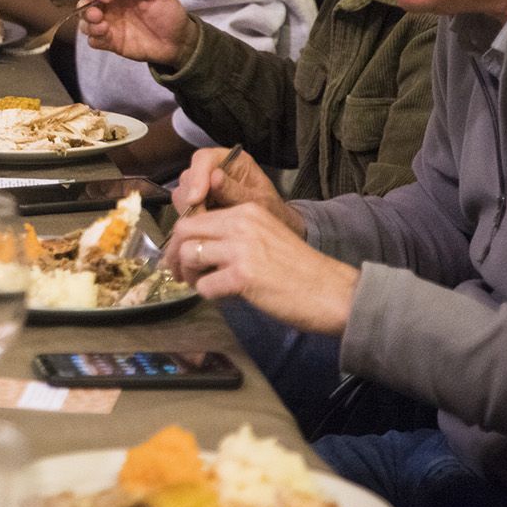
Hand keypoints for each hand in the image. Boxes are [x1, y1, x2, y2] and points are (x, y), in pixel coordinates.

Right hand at [80, 0, 197, 67]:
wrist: (179, 41)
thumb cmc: (171, 14)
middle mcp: (111, 8)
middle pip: (85, 4)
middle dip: (86, 7)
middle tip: (98, 14)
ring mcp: (110, 26)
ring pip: (85, 23)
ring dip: (88, 24)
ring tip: (103, 27)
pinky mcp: (112, 43)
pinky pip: (93, 41)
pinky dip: (94, 38)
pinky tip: (106, 36)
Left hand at [168, 203, 358, 335]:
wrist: (333, 292)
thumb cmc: (300, 270)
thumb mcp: (266, 237)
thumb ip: (234, 235)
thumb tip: (196, 248)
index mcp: (246, 210)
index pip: (195, 217)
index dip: (180, 238)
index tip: (178, 255)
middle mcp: (241, 223)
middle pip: (184, 231)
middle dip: (173, 254)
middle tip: (176, 273)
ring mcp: (242, 249)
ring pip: (189, 255)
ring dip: (189, 275)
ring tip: (200, 285)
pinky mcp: (244, 276)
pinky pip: (206, 285)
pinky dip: (208, 294)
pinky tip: (223, 296)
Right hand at [172, 146, 300, 231]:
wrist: (274, 228)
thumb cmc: (272, 212)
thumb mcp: (259, 202)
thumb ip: (236, 192)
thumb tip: (214, 177)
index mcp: (233, 161)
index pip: (204, 159)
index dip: (197, 177)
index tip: (195, 199)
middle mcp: (215, 169)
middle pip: (189, 177)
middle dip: (191, 200)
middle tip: (201, 220)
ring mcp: (204, 185)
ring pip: (182, 193)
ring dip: (190, 211)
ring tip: (207, 227)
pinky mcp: (198, 202)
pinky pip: (185, 208)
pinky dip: (191, 219)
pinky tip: (205, 229)